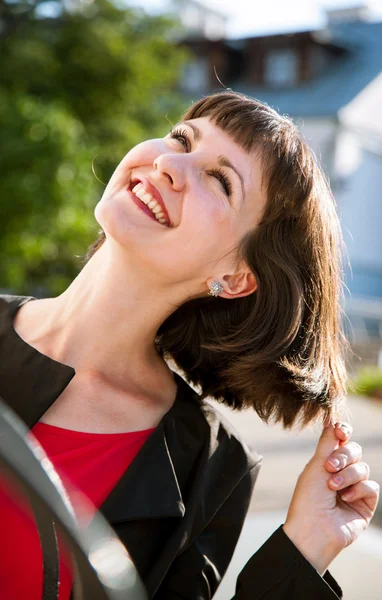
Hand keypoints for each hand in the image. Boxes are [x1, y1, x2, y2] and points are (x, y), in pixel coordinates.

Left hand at [283, 422, 379, 574]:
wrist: (314, 528)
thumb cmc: (308, 498)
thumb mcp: (316, 466)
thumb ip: (327, 443)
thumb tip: (331, 419)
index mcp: (327, 462)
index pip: (341, 440)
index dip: (343, 432)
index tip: (340, 431)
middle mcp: (341, 473)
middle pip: (354, 450)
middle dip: (344, 456)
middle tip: (329, 467)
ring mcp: (354, 488)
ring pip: (363, 468)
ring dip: (348, 475)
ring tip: (333, 487)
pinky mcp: (365, 503)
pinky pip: (372, 487)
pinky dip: (358, 490)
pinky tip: (345, 499)